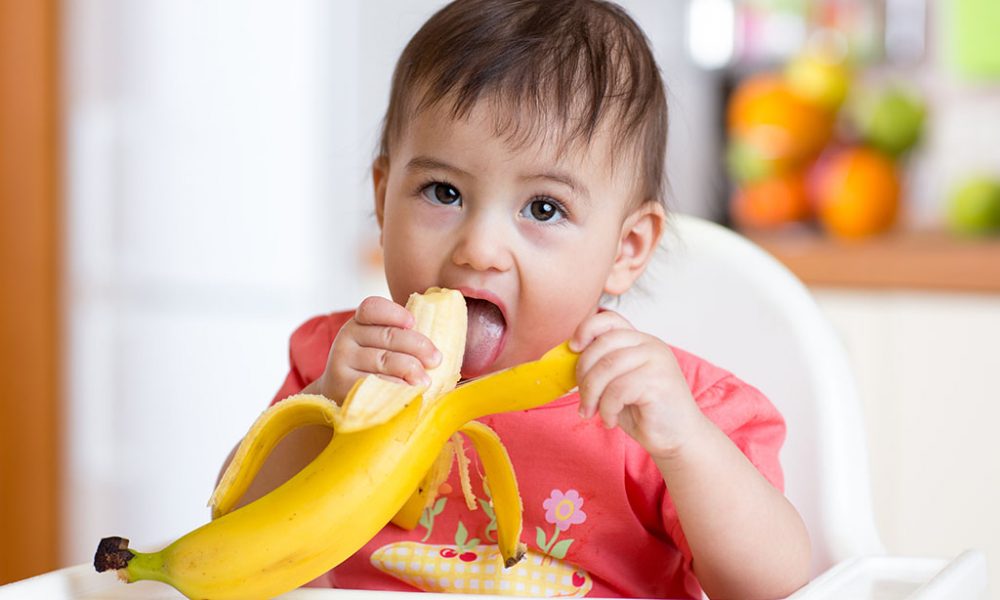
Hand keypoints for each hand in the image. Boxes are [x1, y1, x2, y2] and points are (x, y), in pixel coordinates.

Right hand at [315, 296, 441, 402]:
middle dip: (417, 346)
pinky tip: (408, 391)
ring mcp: (341, 361)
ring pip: (383, 360)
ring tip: (426, 380)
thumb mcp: (381, 346)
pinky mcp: (342, 385)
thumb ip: (402, 336)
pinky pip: (374, 383)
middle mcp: (347, 338)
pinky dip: (395, 387)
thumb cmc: (373, 368)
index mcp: (359, 322)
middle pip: (387, 335)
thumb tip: (445, 330)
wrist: (341, 397)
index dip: (394, 313)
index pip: (372, 308)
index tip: (413, 322)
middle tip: (436, 359)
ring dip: (410, 369)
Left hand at [570, 310, 705, 459]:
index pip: (609, 319)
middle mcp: (650, 345)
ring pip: (607, 368)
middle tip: (584, 401)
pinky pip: (617, 390)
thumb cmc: (644, 411)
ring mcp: (657, 360)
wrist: (677, 438)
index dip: (586, 329)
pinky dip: (606, 409)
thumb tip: (569, 356)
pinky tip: (611, 420)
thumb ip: (602, 365)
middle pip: (602, 345)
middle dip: (583, 375)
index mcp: (640, 341)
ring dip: (591, 395)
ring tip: (592, 412)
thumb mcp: (618, 382)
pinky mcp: (658, 381)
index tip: (573, 348)